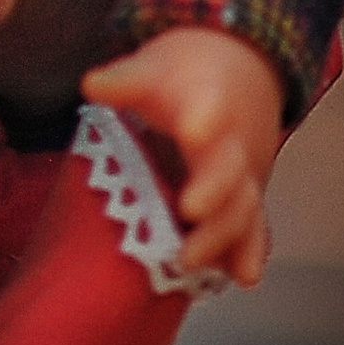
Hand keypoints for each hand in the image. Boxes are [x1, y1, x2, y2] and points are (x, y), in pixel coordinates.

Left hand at [82, 27, 283, 284]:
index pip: (206, 110)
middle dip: (213, 191)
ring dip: (223, 235)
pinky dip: (249, 251)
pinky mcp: (246, 198)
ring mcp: (243, 174)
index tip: (193, 132)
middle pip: (227, 169)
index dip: (202, 121)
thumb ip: (125, 81)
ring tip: (191, 260)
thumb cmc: (186, 75)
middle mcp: (230, 143)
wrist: (242, 71)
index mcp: (206, 103)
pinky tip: (242, 277)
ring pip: (242, 206)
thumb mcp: (154, 68)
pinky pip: (252, 226)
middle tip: (188, 211)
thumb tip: (91, 85)